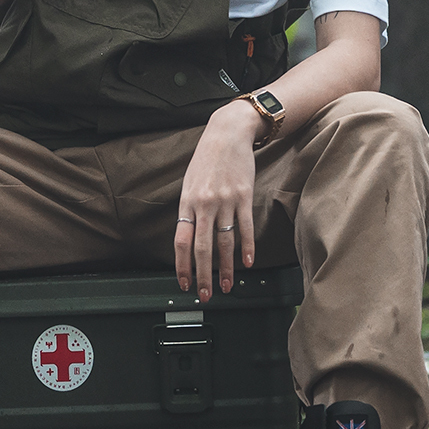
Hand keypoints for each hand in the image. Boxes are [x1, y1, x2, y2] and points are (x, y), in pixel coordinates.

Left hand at [174, 104, 258, 299]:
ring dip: (225, 268)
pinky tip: (247, 263)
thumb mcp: (189, 182)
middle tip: (205, 295)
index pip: (181, 241)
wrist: (227, 133)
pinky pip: (245, 227)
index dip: (182, 265)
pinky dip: (246, 247)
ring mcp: (225, 200)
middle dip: (203, 275)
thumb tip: (186, 239)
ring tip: (226, 286)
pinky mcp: (244, 196)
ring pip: (225, 242)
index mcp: (186, 202)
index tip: (185, 283)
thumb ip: (188, 210)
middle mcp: (204, 204)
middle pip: (202, 247)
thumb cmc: (206, 160)